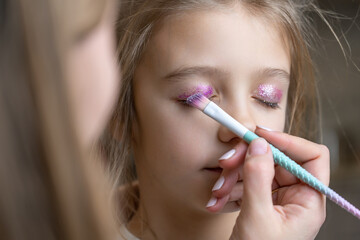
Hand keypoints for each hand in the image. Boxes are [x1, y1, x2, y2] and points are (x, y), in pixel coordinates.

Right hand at [207, 127, 329, 239]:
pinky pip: (245, 184)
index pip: (312, 157)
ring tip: (217, 193)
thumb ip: (258, 178)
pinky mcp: (260, 203)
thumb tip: (259, 144)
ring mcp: (276, 199)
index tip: (260, 136)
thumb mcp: (257, 218)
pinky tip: (217, 201)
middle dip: (247, 161)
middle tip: (226, 162)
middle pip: (276, 160)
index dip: (289, 141)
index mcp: (309, 201)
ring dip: (232, 178)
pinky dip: (229, 189)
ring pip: (256, 171)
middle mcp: (295, 197)